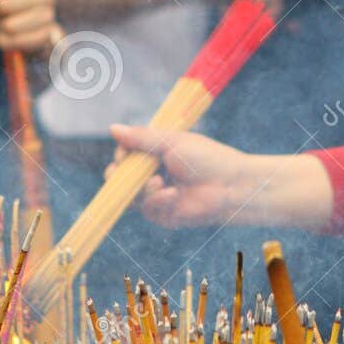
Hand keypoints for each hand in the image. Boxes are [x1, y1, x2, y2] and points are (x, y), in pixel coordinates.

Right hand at [109, 124, 332, 230]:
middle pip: (120, 179)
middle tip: (122, 172)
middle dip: (118, 176)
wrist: (231, 185)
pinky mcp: (165, 216)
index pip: (125, 156)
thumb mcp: (172, 143)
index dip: (121, 155)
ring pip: (130, 197)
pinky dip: (157, 201)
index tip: (124, 153)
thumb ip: (142, 138)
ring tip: (158, 180)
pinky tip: (172, 194)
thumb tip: (112, 128)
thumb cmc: (207, 159)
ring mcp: (158, 197)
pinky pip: (147, 210)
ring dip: (140, 188)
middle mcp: (154, 175)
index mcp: (157, 155)